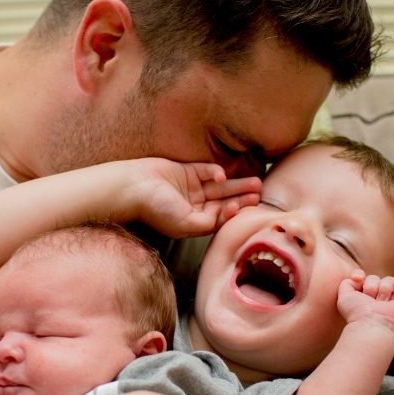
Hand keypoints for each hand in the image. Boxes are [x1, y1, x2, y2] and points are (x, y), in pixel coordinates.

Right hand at [129, 159, 260, 238]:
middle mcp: (194, 206)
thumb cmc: (156, 209)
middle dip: (242, 198)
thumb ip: (207, 223)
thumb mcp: (185, 223)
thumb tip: (226, 217)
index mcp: (193, 222)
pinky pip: (207, 171)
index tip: (244, 208)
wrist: (134, 186)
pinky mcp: (187, 171)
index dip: (233, 214)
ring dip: (237, 185)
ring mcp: (191, 188)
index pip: (219, 218)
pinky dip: (216, 172)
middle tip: (259, 194)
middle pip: (223, 202)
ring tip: (256, 183)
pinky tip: (222, 175)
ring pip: (220, 187)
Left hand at [337, 270, 393, 331]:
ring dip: (383, 290)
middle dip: (370, 287)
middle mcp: (378, 296)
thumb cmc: (356, 312)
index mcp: (364, 295)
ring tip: (381, 302)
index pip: (363, 277)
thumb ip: (346, 283)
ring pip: (388, 280)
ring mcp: (392, 297)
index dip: (360, 275)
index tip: (357, 279)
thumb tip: (360, 276)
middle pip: (374, 277)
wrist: (371, 323)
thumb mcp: (344, 296)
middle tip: (370, 300)